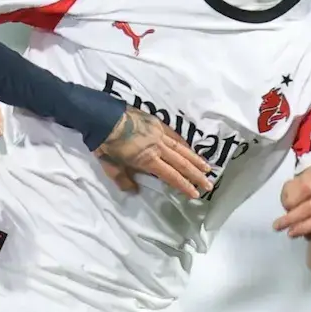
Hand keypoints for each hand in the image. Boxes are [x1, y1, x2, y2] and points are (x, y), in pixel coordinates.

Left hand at [94, 107, 211, 197]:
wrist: (102, 117)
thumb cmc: (105, 144)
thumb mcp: (111, 167)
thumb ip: (124, 180)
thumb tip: (135, 191)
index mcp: (148, 160)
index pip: (171, 176)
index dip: (184, 186)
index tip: (195, 194)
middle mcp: (158, 147)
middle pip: (181, 163)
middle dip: (196, 175)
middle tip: (209, 185)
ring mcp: (159, 133)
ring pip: (182, 149)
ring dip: (196, 160)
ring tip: (207, 169)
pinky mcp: (157, 123)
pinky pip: (175, 136)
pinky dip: (185, 144)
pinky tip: (190, 149)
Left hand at [274, 172, 310, 238]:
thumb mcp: (305, 175)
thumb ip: (292, 188)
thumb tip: (287, 206)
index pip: (303, 189)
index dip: (290, 200)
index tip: (285, 206)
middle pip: (310, 208)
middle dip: (292, 219)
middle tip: (278, 226)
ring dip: (304, 228)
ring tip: (291, 233)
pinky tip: (308, 236)